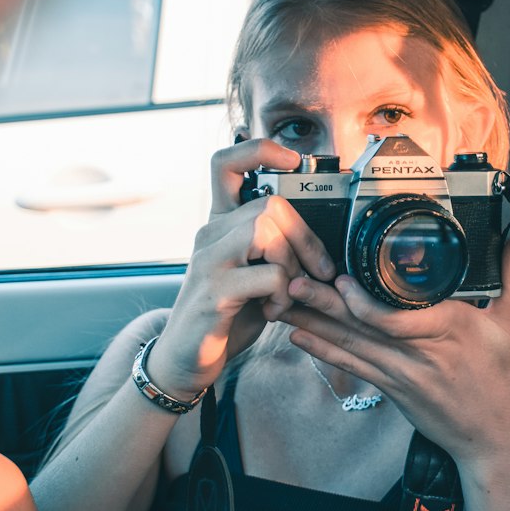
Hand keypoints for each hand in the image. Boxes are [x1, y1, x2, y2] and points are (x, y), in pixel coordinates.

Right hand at [146, 139, 335, 397]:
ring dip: (291, 263)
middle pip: (268, 204)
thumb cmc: (227, 316)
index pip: (225, 164)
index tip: (293, 161)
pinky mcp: (214, 292)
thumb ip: (276, 250)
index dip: (259, 150)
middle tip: (315, 271)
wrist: (186, 360)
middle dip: (304, 238)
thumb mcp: (254, 275)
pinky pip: (269, 275)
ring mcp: (208, 261)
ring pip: (265, 230)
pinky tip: (273, 311)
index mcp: (220, 225)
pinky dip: (284, 295)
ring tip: (286, 293)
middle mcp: (210, 234)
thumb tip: (323, 242)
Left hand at [282, 231, 509, 459]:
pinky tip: (298, 338)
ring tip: (283, 304)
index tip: (341, 278)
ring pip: (351, 345)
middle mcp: (419, 352)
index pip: (398, 318)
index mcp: (448, 329)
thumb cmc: (503, 381)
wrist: (495, 438)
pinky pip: (353, 368)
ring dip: (314, 324)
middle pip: (364, 325)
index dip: (364, 302)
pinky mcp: (392, 390)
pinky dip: (324, 353)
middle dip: (324, 302)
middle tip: (291, 281)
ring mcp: (402, 374)